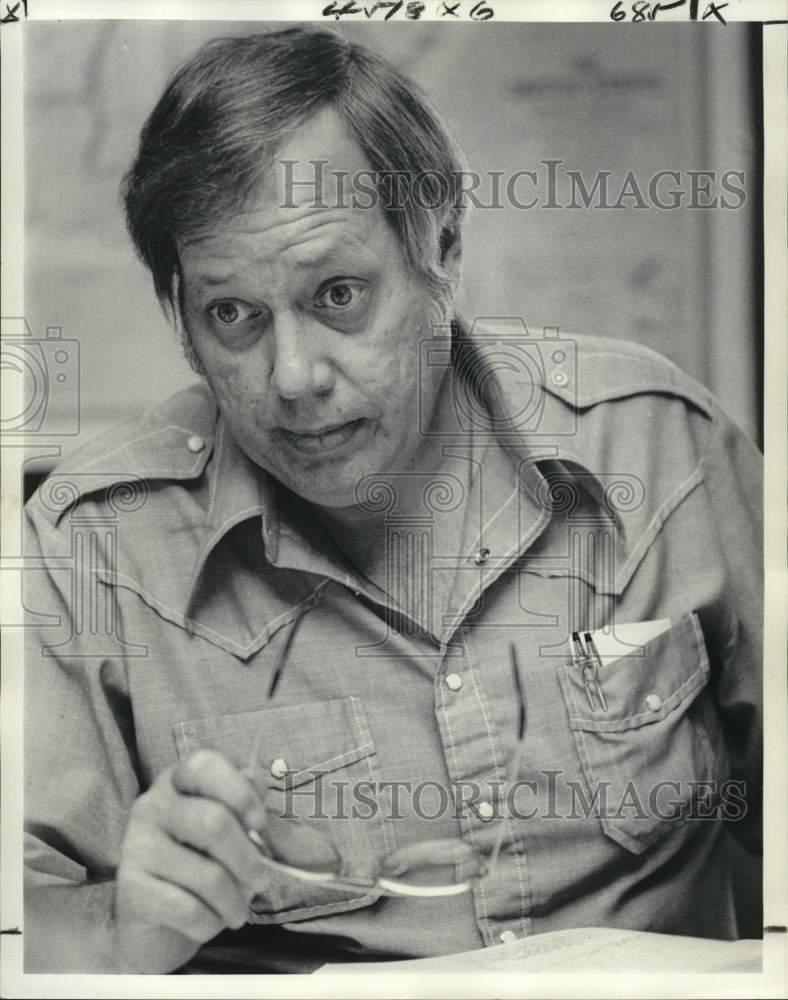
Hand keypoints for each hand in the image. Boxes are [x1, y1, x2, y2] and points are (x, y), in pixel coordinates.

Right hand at [113, 750, 268, 972]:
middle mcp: (152, 805)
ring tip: (238, 911)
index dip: (240, 792)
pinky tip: (211, 922)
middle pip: (213, 823)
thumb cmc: (200, 861)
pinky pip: (186, 908)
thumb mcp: (227, 826)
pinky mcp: (130, 888)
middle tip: (261, 881)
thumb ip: (244, 800)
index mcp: (178, 781)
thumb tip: (257, 784)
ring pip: (206, 874)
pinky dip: (210, 922)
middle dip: (248, 860)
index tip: (259, 823)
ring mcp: (136, 845)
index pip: (205, 765)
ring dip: (234, 901)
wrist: (152, 918)